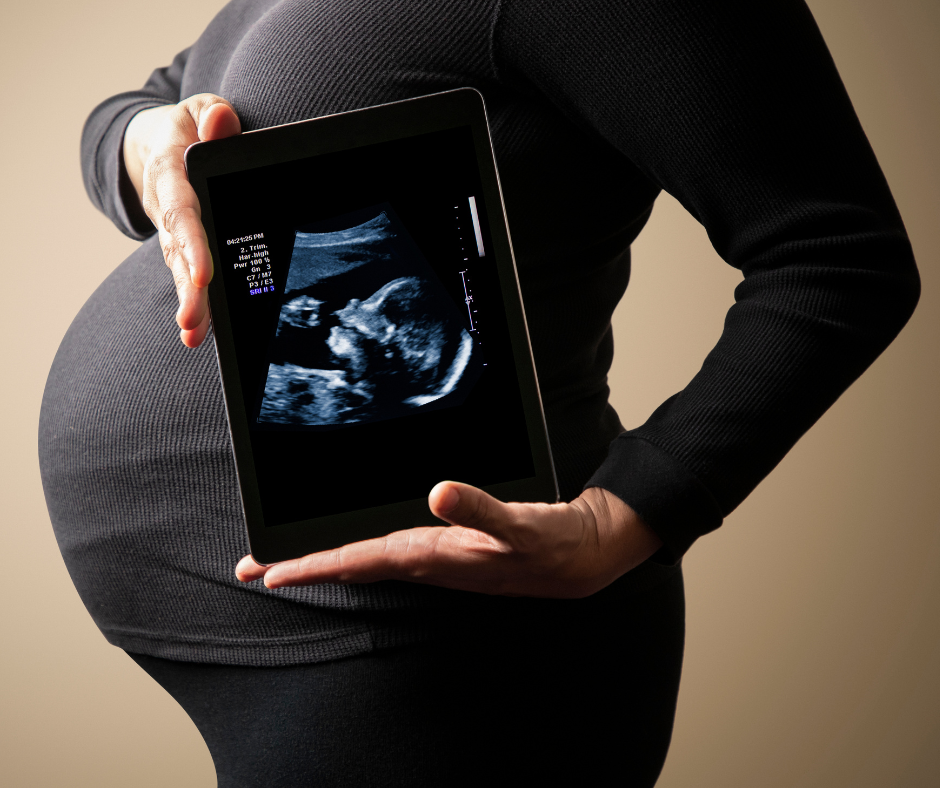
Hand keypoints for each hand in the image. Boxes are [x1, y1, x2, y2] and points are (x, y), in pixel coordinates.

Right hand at [123, 94, 241, 346]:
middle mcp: (167, 207)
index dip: (190, 242)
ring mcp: (172, 230)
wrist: (154, 143)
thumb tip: (222, 122)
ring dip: (188, 303)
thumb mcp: (198, 109)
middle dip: (186, 287)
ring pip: (179, 269)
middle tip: (191, 320)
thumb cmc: (187, 127)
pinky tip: (198, 333)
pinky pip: (187, 275)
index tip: (205, 272)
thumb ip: (212, 114)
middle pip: (177, 250)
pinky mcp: (181, 246)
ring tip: (193, 335)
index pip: (181, 210)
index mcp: (170, 171)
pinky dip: (193, 303)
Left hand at [236, 483, 662, 597]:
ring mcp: (434, 556)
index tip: (270, 572)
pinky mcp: (444, 547)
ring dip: (324, 558)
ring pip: (364, 558)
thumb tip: (437, 494)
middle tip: (252, 568)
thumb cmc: (548, 544)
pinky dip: (357, 548)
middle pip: (350, 564)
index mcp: (434, 555)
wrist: (577, 555)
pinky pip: (386, 549)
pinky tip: (350, 542)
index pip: (361, 561)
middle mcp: (426, 559)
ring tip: (285, 557)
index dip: (314, 565)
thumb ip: (479, 511)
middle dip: (302, 566)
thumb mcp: (518, 526)